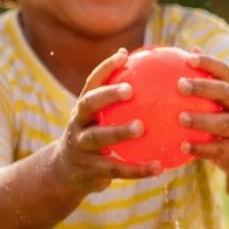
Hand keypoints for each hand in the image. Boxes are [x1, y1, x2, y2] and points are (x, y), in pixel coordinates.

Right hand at [50, 49, 162, 193]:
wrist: (66, 173)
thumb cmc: (96, 138)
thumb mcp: (102, 121)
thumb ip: (123, 105)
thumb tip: (162, 81)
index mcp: (84, 109)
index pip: (92, 83)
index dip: (105, 68)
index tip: (124, 55)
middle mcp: (78, 124)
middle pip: (88, 104)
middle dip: (107, 95)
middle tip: (130, 90)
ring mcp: (81, 147)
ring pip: (98, 137)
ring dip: (119, 131)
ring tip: (141, 127)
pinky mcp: (90, 170)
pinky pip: (116, 170)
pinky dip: (138, 169)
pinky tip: (160, 167)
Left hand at [176, 53, 228, 177]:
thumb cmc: (228, 118)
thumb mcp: (222, 101)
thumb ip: (206, 81)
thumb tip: (186, 53)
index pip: (224, 72)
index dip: (208, 63)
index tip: (188, 59)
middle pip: (225, 93)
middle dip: (204, 87)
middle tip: (180, 85)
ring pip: (224, 123)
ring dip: (202, 120)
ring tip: (180, 118)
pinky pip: (220, 149)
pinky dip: (202, 149)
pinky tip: (183, 147)